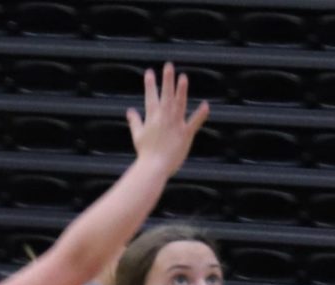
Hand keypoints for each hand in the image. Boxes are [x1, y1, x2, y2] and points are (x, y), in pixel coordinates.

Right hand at [126, 63, 209, 177]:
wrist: (153, 168)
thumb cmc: (145, 154)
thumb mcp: (138, 136)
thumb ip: (135, 122)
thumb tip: (129, 111)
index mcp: (152, 118)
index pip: (150, 97)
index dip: (150, 84)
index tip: (149, 72)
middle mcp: (164, 118)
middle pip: (166, 95)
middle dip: (167, 80)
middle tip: (169, 65)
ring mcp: (175, 125)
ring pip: (179, 104)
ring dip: (181, 90)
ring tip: (183, 77)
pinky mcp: (185, 134)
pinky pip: (194, 122)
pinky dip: (200, 114)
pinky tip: (206, 105)